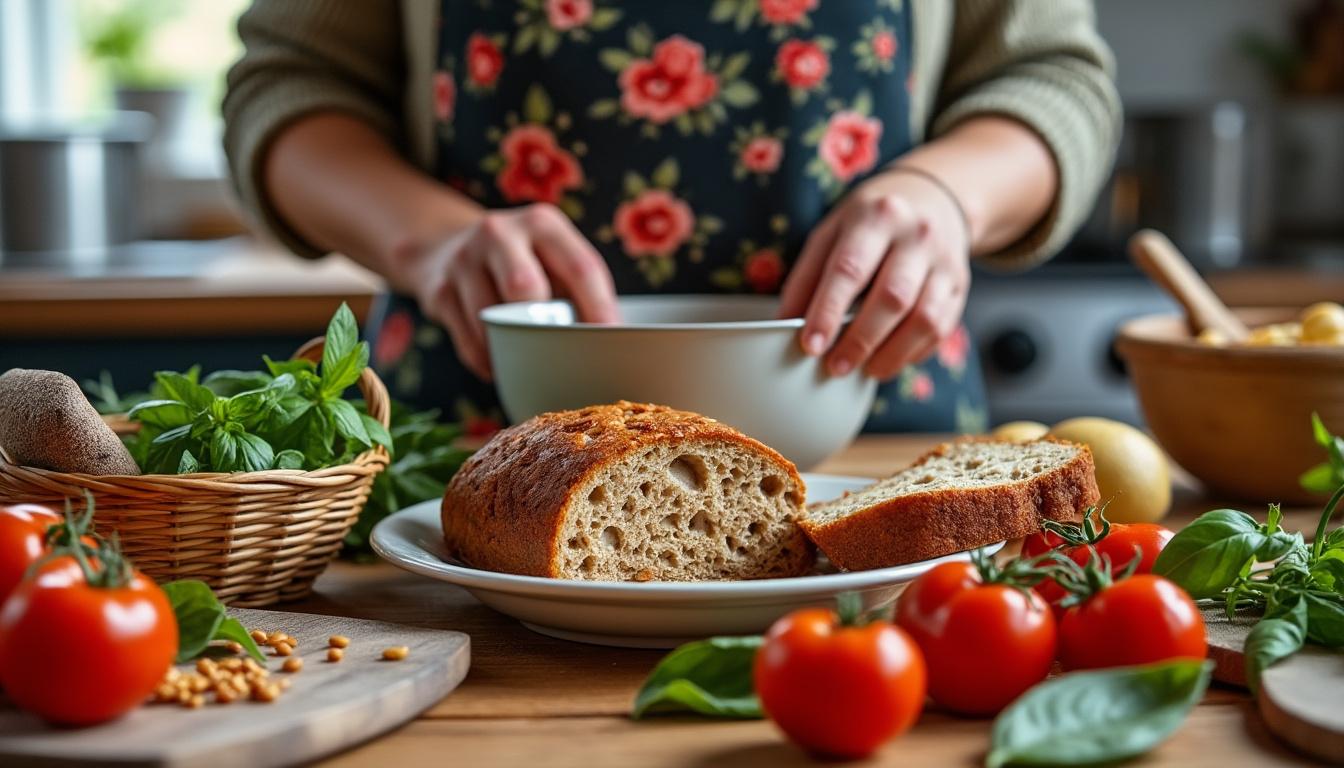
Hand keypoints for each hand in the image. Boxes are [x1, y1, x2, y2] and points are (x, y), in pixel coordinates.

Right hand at [410, 203, 618, 379]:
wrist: (445, 247)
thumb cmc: (521, 262)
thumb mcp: (551, 258)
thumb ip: (579, 289)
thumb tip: (610, 342)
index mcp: (542, 223)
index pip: (580, 267)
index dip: (600, 310)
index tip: (613, 344)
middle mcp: (500, 233)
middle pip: (526, 289)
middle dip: (547, 327)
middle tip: (564, 352)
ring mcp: (464, 260)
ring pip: (494, 322)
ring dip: (515, 351)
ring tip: (530, 360)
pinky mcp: (439, 290)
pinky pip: (471, 342)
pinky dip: (490, 362)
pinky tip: (501, 362)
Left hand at [778, 168, 970, 380]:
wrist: (932, 198)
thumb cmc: (868, 223)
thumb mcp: (832, 233)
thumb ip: (807, 277)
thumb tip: (783, 325)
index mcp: (876, 216)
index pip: (850, 269)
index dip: (828, 311)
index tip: (811, 345)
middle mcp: (917, 235)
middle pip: (892, 297)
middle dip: (860, 339)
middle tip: (835, 366)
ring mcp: (945, 260)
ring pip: (924, 318)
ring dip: (891, 353)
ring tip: (865, 370)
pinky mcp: (960, 285)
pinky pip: (942, 328)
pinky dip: (914, 352)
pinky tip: (890, 360)